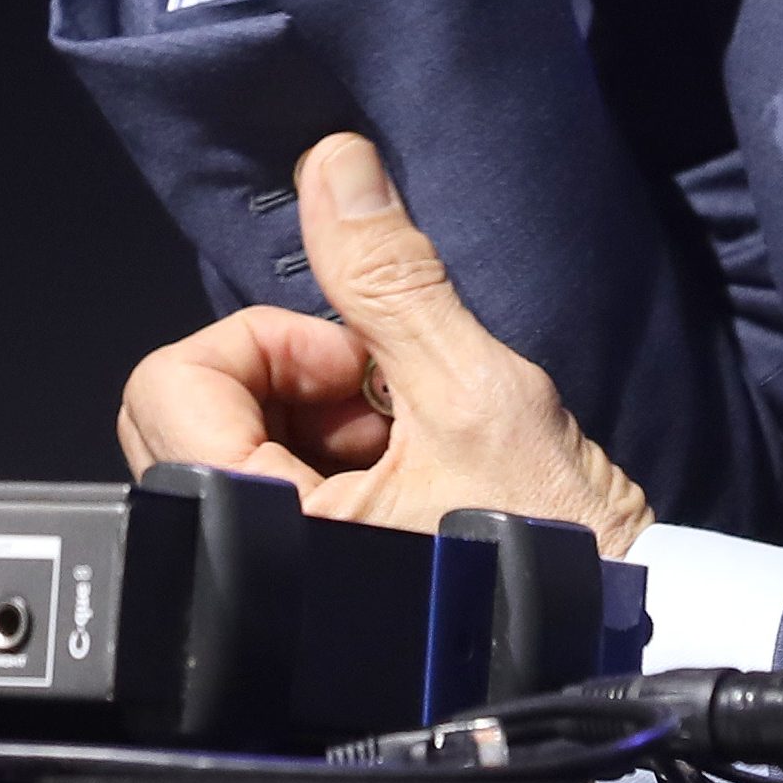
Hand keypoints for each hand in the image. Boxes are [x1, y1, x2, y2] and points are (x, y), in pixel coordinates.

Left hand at [116, 134, 652, 556]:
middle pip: (183, 408)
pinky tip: (397, 459)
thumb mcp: (473, 389)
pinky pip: (264, 478)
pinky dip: (322, 449)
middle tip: (370, 392)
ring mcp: (270, 570)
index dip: (267, 348)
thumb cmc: (553, 542)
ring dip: (307, 412)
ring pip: (225, 439)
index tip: (352, 365)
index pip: (170, 384)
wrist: (612, 614)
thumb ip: (387, 278)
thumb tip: (331, 168)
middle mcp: (246, 561)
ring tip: (398, 432)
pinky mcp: (303, 567)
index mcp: (266, 534)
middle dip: (280, 377)